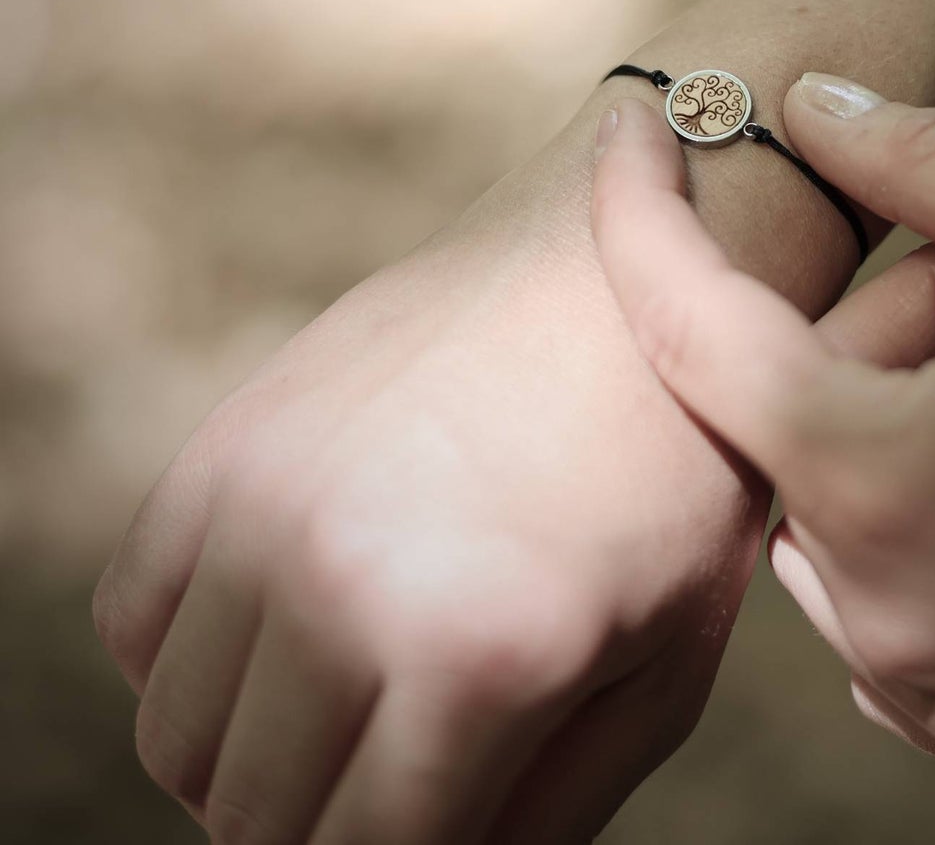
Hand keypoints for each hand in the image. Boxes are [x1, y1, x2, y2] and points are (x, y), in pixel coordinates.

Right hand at [92, 106, 769, 843]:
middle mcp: (352, 581)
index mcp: (483, 654)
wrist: (620, 277)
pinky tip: (286, 623)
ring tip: (345, 708)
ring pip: (176, 737)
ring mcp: (274, 500)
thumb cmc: (670, 477)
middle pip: (252, 817)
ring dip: (248, 755)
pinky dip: (189, 657)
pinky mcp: (231, 437)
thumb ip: (543, 817)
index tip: (430, 820)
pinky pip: (132, 615)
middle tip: (395, 777)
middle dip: (323, 827)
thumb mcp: (661, 667)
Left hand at [590, 76, 934, 786]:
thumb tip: (803, 102)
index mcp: (877, 476)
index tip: (634, 128)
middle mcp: (873, 608)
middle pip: (792, 415)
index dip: (639, 212)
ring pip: (837, 499)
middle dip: (871, 333)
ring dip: (902, 426)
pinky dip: (926, 511)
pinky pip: (883, 586)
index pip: (686, 330)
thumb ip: (918, 158)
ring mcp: (922, 687)